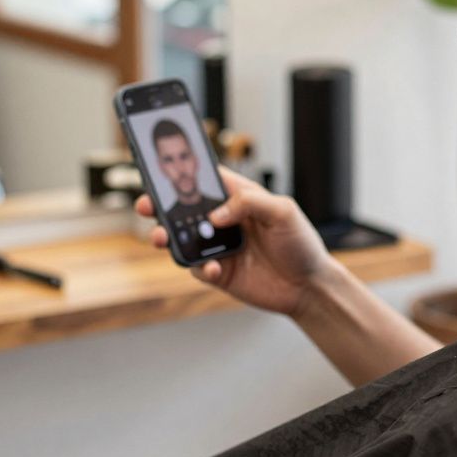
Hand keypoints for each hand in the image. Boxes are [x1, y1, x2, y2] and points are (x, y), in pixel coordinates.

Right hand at [138, 167, 338, 316]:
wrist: (310, 287)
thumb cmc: (301, 243)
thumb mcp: (283, 211)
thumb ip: (250, 203)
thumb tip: (216, 214)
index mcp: (241, 199)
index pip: (208, 180)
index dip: (186, 174)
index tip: (163, 169)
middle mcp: (227, 221)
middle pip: (187, 210)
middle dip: (162, 206)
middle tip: (146, 205)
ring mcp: (221, 247)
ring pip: (184, 239)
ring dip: (169, 237)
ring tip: (162, 237)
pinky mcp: (220, 273)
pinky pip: (198, 268)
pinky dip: (198, 268)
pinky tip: (211, 269)